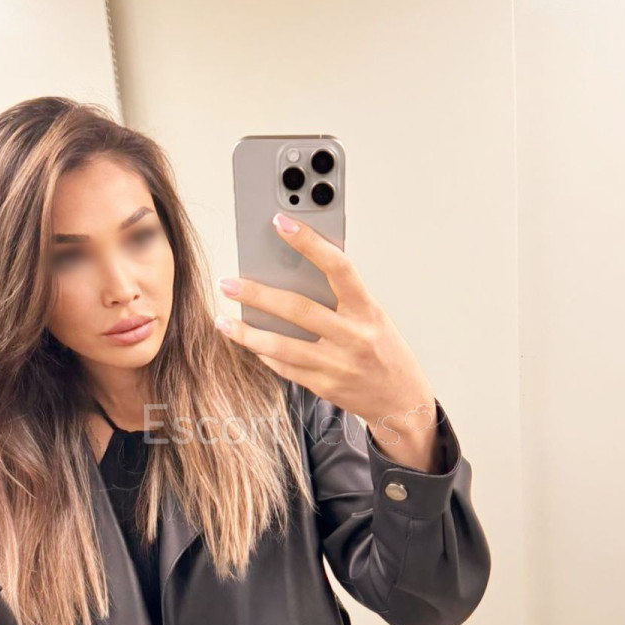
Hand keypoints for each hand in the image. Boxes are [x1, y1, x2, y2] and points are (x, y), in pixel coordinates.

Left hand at [215, 212, 439, 432]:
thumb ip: (342, 296)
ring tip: (223, 321)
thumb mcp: (373, 316)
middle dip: (258, 295)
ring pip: (282, 345)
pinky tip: (249, 342)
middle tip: (229, 283)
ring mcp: (337, 365)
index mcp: (367, 310)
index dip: (309, 242)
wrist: (402, 400)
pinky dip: (263, 353)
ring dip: (247, 333)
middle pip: (298, 310)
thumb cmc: (385, 350)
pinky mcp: (323, 386)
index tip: (281, 223)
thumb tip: (297, 268)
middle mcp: (353, 337)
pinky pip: (285, 367)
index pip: (338, 267)